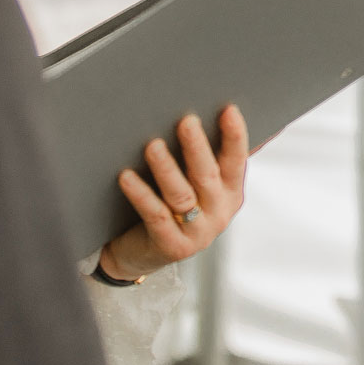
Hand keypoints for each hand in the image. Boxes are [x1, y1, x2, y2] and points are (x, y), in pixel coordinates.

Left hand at [98, 103, 250, 281]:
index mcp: (230, 193)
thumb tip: (224, 112)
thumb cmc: (172, 207)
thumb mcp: (197, 186)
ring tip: (153, 146)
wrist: (144, 254)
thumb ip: (209, 157)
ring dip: (166, 169)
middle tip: (186, 121)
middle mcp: (219, 213)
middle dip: (197, 147)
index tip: (228, 110)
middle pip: (207, 176)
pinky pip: (155, 215)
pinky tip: (126, 176)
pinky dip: (141, 195)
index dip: (235, 136)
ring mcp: (197, 233)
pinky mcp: (171, 246)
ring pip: (181, 195)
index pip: (237, 161)